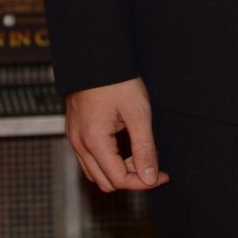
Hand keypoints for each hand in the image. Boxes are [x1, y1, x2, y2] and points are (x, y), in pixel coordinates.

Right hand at [65, 77, 169, 192]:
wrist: (96, 55)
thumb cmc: (118, 80)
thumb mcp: (138, 112)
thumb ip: (144, 148)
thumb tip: (150, 178)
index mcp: (94, 141)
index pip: (119, 180)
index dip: (144, 182)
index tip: (163, 175)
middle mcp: (79, 143)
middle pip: (106, 182)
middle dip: (132, 178)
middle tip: (153, 163)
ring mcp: (74, 137)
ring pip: (95, 173)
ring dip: (118, 171)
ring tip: (139, 153)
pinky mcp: (75, 130)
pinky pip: (89, 159)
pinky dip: (107, 161)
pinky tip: (124, 146)